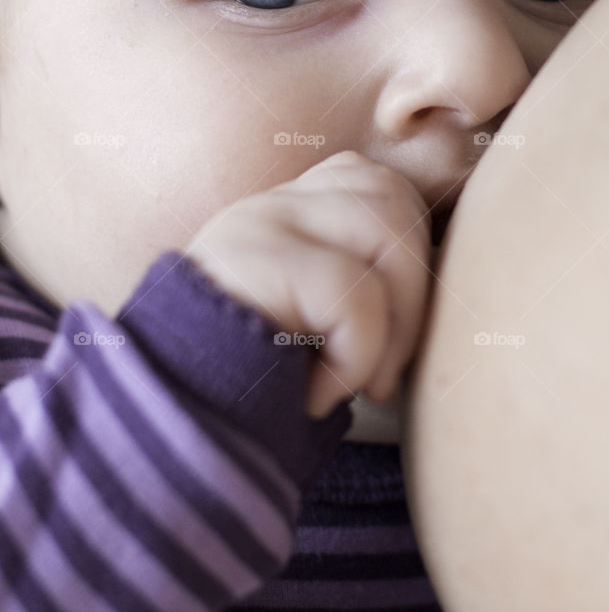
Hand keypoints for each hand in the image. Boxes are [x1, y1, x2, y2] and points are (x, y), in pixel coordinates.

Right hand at [183, 150, 431, 418]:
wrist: (162, 427)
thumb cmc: (246, 390)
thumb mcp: (307, 326)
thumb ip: (358, 287)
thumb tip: (444, 295)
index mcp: (290, 211)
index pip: (377, 185)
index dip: (406, 255)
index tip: (391, 338)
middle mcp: (276, 203)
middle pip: (395, 199)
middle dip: (416, 293)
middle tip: (386, 374)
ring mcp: (264, 222)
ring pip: (386, 232)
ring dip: (395, 326)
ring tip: (362, 384)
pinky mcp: (257, 260)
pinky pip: (353, 294)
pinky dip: (355, 359)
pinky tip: (318, 397)